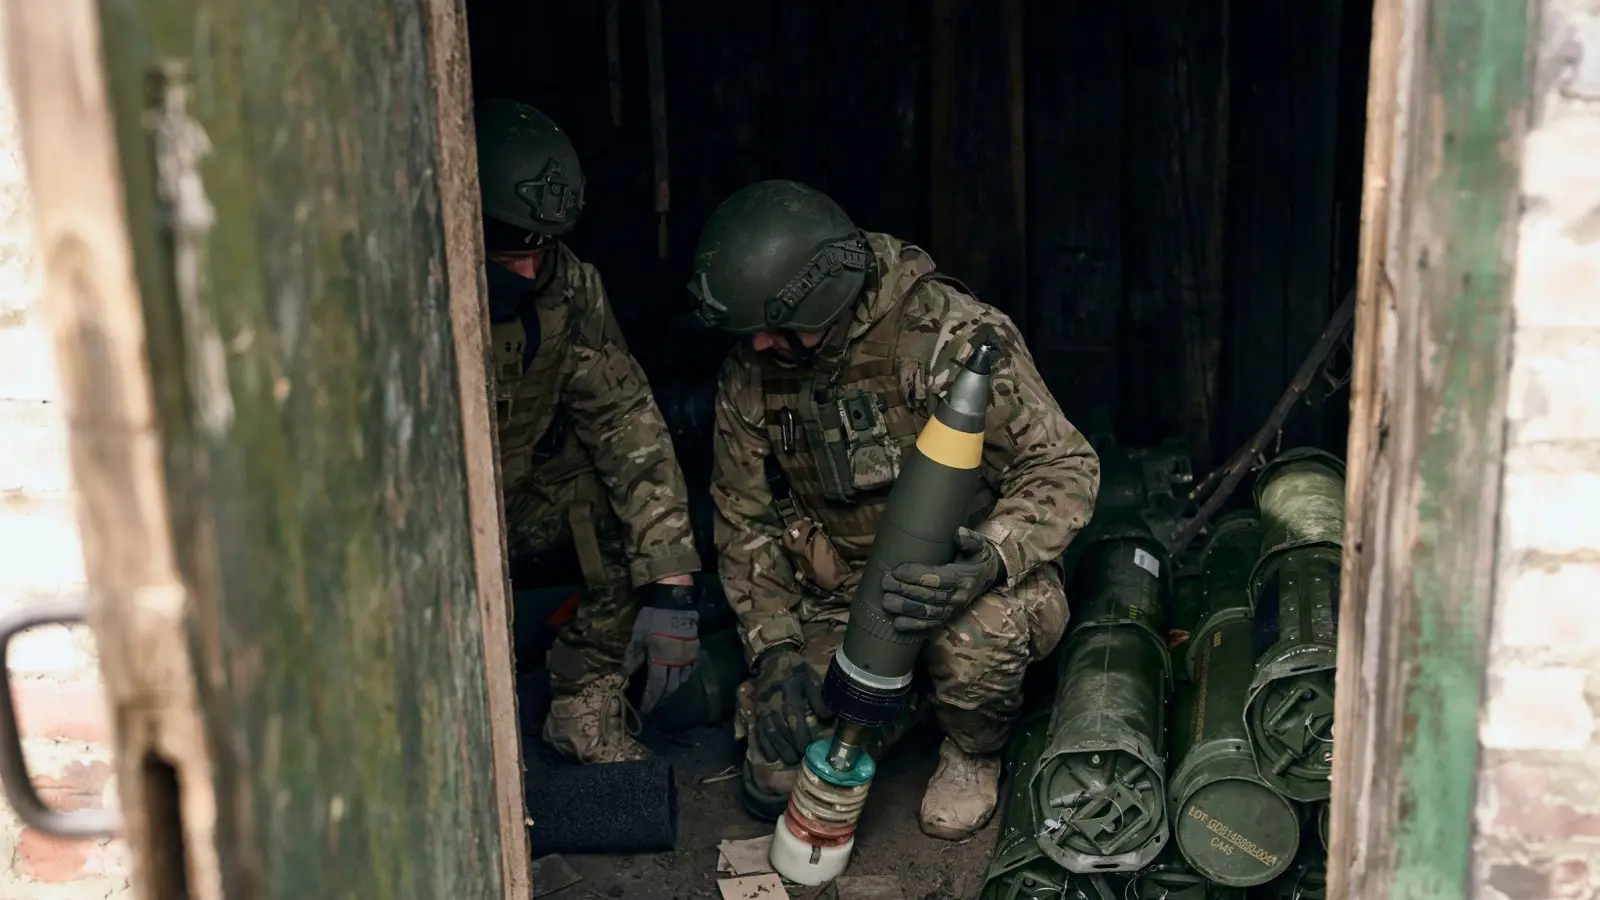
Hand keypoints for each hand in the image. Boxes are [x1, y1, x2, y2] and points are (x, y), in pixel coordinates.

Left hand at [622, 581, 699, 712]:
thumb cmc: (653, 619)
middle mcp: (677, 663)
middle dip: (661, 698)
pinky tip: (679, 678)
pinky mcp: (695, 650)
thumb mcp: (638, 637)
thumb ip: (632, 658)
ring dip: (672, 689)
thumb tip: (624, 675)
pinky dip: (684, 677)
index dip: (651, 700)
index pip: (656, 687)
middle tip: (654, 703)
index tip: (645, 709)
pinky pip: (691, 670)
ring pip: (682, 680)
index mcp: (661, 661)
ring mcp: (688, 657)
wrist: (674, 602)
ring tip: (664, 693)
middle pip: (670, 687)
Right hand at [752, 648, 831, 764]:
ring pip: (770, 733)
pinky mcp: (757, 714)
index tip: (808, 747)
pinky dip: (764, 746)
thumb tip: (828, 716)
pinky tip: (771, 757)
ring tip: (790, 759)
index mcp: (788, 694)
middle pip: (782, 728)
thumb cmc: (795, 671)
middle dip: (791, 745)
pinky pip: (759, 732)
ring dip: (779, 748)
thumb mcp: (810, 678)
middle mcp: (774, 704)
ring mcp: (764, 710)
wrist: (772, 661)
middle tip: (801, 757)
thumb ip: (818, 697)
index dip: (800, 733)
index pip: (794, 717)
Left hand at [881, 527, 1002, 632]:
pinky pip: (930, 625)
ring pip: (926, 613)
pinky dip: (913, 626)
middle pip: (928, 596)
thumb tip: (960, 532)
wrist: (987, 575)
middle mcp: (958, 597)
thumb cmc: (976, 557)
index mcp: (963, 578)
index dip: (915, 575)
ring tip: (886, 601)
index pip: (937, 578)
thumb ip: (970, 540)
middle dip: (904, 590)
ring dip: (904, 609)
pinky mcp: (948, 617)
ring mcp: (953, 609)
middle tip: (885, 582)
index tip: (896, 570)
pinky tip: (897, 623)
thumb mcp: (978, 545)